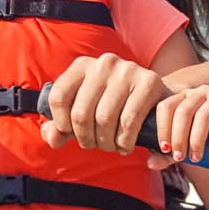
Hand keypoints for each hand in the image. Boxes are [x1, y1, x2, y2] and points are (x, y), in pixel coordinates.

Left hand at [42, 53, 170, 154]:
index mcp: (82, 65)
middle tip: (95, 145)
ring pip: (104, 119)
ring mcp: (127, 70)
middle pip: (81, 112)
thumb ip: (61, 128)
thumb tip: (53, 138)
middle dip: (86, 138)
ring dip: (106, 143)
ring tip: (110, 146)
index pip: (58, 97)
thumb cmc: (112, 107)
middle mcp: (103, 63)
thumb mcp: (84, 113)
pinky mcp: (149, 81)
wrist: (155, 98)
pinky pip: (129, 121)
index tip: (72, 134)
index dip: (61, 124)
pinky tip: (125, 145)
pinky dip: (125, 141)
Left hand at [155, 85, 208, 165]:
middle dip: (178, 137)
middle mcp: (199, 92)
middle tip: (179, 158)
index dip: (162, 128)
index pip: (165, 106)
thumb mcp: (186, 150)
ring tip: (197, 158)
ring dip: (196, 139)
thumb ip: (167, 156)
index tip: (164, 149)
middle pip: (182, 111)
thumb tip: (150, 163)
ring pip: (202, 114)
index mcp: (183, 99)